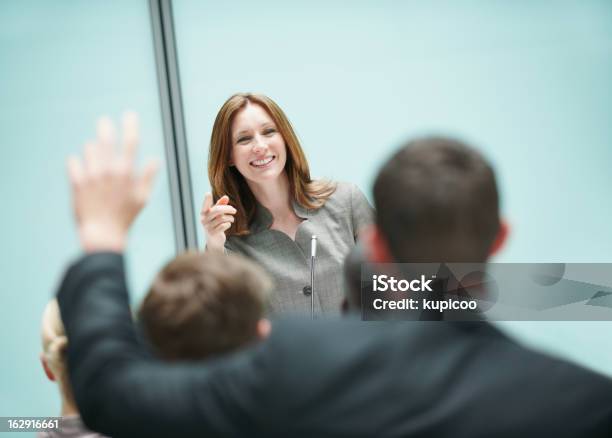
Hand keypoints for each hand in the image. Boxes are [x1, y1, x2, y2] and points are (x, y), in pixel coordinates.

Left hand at [67, 112, 158, 252]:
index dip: (131, 125)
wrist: (102, 235)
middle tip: (104, 122)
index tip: (129, 114)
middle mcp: (109, 170)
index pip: (131, 142)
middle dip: (106, 127)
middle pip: (107, 139)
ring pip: (90, 149)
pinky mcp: (77, 182)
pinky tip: (82, 171)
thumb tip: (156, 160)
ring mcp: (92, 175)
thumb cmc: (125, 217)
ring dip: (93, 150)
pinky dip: (77, 164)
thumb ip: (148, 177)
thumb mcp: (142, 198)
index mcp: (127, 172)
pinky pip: (74, 162)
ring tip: (95, 158)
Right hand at [200, 193, 235, 251]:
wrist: (214, 240)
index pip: (205, 205)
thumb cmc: (215, 223)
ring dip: (230, 218)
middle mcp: (204, 219)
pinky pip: (224, 225)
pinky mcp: (212, 233)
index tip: (208, 193)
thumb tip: (226, 197)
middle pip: (217, 210)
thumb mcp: (217, 214)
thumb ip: (221, 205)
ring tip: (232, 219)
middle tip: (235, 210)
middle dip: (228, 209)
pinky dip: (228, 224)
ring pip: (222, 218)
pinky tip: (228, 225)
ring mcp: (207, 227)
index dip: (206, 200)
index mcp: (204, 213)